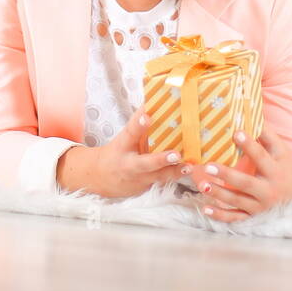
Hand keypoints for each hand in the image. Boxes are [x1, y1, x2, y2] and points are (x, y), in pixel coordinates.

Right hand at [57, 104, 183, 198]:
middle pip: (146, 163)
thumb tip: (151, 103)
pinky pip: (163, 182)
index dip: (139, 124)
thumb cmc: (117, 153)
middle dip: (161, 160)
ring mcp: (140, 179)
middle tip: (175, 154)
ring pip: (159, 176)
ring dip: (175, 172)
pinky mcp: (148, 187)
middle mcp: (130, 164)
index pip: (130, 133)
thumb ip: (137, 125)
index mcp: (123, 147)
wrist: (101, 179)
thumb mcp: (123, 139)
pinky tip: (190, 171)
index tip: (147, 115)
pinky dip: (175, 177)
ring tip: (189, 167)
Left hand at [185, 129, 291, 222]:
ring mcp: (260, 206)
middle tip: (209, 166)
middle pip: (246, 183)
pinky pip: (235, 218)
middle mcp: (268, 189)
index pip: (262, 157)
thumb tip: (251, 114)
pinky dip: (220, 215)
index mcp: (275, 170)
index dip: (250, 145)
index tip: (237, 133)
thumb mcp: (282, 153)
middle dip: (227, 175)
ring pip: (237, 201)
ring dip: (219, 193)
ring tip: (202, 185)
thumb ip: (267, 136)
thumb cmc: (287, 170)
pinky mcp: (254, 217)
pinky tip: (205, 208)